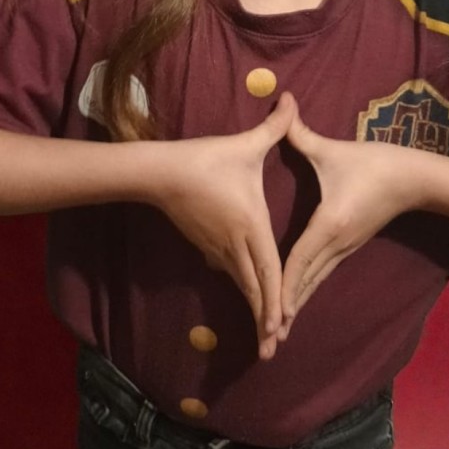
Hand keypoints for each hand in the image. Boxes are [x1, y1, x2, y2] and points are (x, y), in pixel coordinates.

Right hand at [148, 91, 297, 359]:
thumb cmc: (204, 160)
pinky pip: (228, 271)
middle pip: (254, 288)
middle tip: (273, 349)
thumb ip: (274, 127)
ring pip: (241, 283)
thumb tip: (291, 99)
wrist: (158, 173)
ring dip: (253, 309)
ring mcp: (217, 247)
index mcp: (250, 226)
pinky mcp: (206, 244)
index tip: (283, 325)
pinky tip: (246, 297)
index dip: (278, 298)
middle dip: (265, 320)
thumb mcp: (244, 145)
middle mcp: (235, 244)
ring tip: (264, 336)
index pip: (269, 269)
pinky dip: (241, 289)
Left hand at [281, 111, 418, 326]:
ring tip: (278, 331)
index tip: (269, 310)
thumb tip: (282, 109)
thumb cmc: (376, 164)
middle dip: (286, 309)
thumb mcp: (335, 151)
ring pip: (314, 282)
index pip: (300, 260)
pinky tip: (294, 301)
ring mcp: (344, 248)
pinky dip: (305, 289)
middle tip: (268, 338)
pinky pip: (321, 273)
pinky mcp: (348, 245)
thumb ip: (303, 136)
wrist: (416, 179)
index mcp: (330, 225)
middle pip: (305, 282)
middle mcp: (336, 244)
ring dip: (295, 305)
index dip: (282, 285)